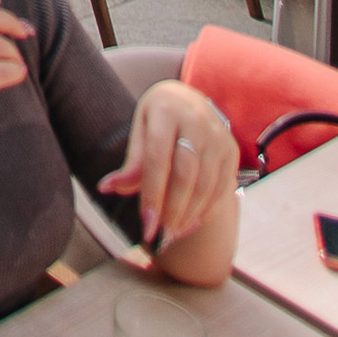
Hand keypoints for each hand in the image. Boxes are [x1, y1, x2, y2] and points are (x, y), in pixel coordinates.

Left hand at [98, 82, 236, 249]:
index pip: (158, 158)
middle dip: (172, 209)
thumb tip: (105, 188)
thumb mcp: (140, 131)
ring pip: (207, 184)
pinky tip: (191, 223)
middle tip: (160, 234)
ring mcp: (218, 136)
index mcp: (166, 110)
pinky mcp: (232, 150)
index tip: (146, 225)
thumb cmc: (158, 122)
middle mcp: (196, 120)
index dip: (152, 193)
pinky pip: (223, 188)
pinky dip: (207, 211)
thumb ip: (131, 163)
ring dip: (190, 215)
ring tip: (173, 233)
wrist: (190, 102)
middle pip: (186, 174)